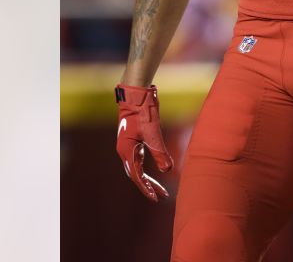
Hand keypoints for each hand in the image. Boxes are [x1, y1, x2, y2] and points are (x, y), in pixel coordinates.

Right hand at [114, 84, 173, 201]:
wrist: (135, 94)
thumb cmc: (143, 112)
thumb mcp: (153, 133)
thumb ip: (160, 152)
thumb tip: (168, 170)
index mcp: (126, 151)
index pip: (136, 176)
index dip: (146, 188)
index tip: (156, 198)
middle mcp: (124, 151)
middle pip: (136, 174)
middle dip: (149, 186)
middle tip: (162, 196)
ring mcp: (127, 146)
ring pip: (137, 168)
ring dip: (148, 179)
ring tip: (161, 189)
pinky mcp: (132, 141)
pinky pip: (139, 160)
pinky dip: (147, 168)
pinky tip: (156, 173)